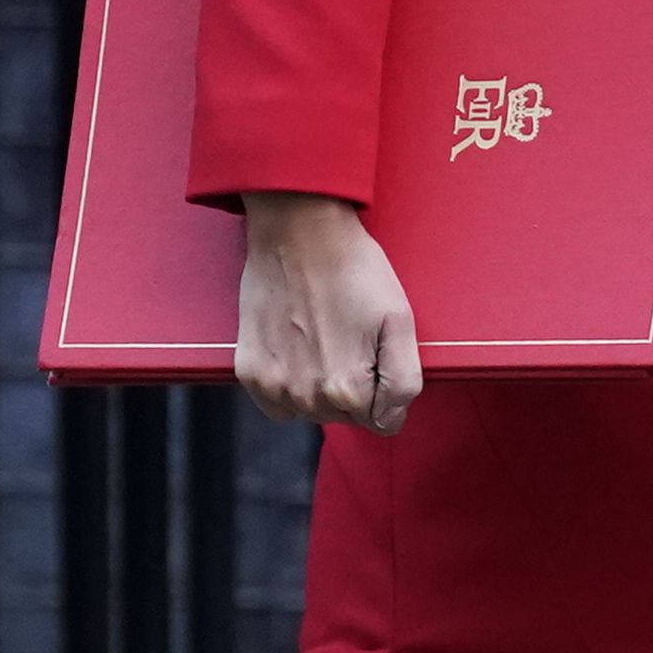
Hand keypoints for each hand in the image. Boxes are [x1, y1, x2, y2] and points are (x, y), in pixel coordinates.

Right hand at [235, 193, 421, 433]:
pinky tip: (296, 349)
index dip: (384, 387)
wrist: (299, 232)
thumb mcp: (400, 321)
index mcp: (349, 390)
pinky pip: (275, 404)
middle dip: (354, 386)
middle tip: (348, 337)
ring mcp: (274, 386)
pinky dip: (288, 386)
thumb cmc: (354, 270)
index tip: (374, 352)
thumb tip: (389, 419)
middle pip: (345, 416)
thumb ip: (403, 381)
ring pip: (310, 411)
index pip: (381, 420)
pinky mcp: (249, 371)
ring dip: (319, 386)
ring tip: (322, 337)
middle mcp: (307, 398)